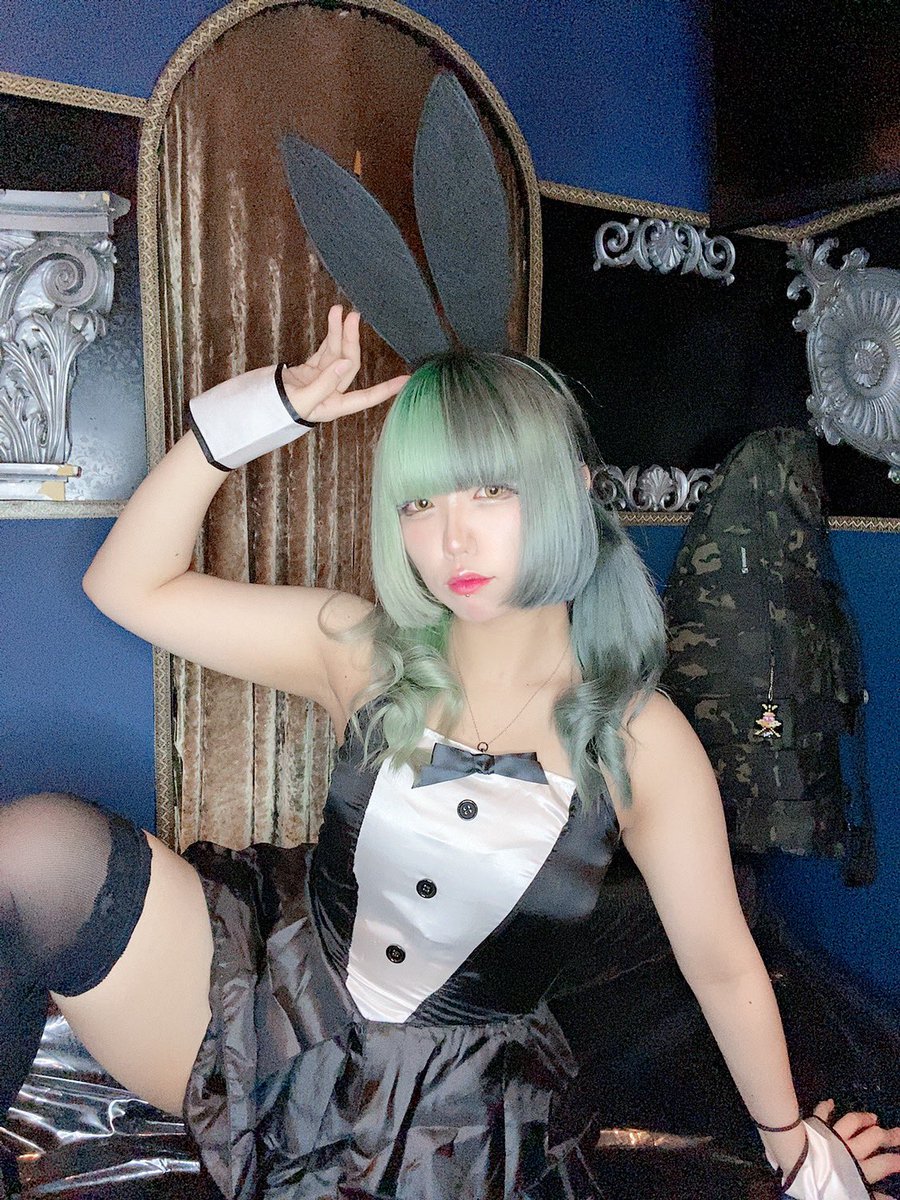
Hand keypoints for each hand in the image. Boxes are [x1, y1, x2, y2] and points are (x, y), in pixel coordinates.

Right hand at [281, 306, 408, 422]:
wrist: (254, 410)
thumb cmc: (277, 411)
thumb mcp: (302, 400)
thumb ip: (324, 382)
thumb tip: (344, 363)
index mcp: (333, 406)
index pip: (366, 397)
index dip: (386, 390)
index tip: (405, 380)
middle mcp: (331, 394)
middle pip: (349, 365)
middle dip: (352, 340)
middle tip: (353, 315)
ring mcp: (320, 381)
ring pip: (336, 354)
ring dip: (339, 333)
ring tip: (339, 311)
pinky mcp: (309, 372)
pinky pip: (324, 352)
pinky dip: (329, 337)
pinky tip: (334, 322)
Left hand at [813, 1099, 899, 1199]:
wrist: (795, 1162)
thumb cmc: (819, 1185)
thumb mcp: (851, 1196)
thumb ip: (874, 1198)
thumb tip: (892, 1199)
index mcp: (858, 1169)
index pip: (884, 1163)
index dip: (896, 1160)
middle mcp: (849, 1150)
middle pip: (874, 1138)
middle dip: (889, 1135)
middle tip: (899, 1133)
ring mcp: (832, 1136)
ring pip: (853, 1122)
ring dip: (864, 1119)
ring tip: (873, 1117)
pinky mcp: (816, 1127)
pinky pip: (822, 1114)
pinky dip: (826, 1107)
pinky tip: (830, 1102)